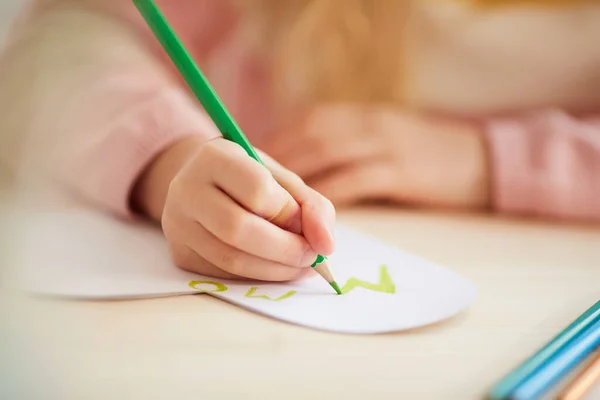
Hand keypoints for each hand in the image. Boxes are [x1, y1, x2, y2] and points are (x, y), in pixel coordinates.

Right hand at [132, 137, 334, 280]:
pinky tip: (276, 269)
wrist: (204, 185)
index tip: (308, 224)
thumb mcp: (282, 179)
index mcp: (214, 156)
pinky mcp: (180, 253)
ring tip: (300, 266)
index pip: (257, 190)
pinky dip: (258, 277)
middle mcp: (186, 188)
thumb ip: (311, 206)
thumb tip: (326, 245)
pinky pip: (224, 274)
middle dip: (285, 250)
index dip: (290, 214)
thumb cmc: (250, 179)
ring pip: (231, 259)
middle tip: (312, 257)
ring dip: (276, 270)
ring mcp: (178, 223)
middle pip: (238, 229)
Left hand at [263, 105, 490, 209]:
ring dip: (297, 177)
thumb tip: (310, 170)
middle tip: (254, 185)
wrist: (483, 159)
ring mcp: (386, 144)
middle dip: (280, 158)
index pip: (310, 121)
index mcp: (363, 115)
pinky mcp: (402, 170)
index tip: (255, 164)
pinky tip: (312, 211)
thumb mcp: (387, 138)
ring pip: (328, 154)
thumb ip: (351, 146)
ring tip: (274, 201)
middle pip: (312, 135)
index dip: (280, 140)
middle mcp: (369, 123)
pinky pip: (356, 180)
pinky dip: (329, 194)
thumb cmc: (428, 155)